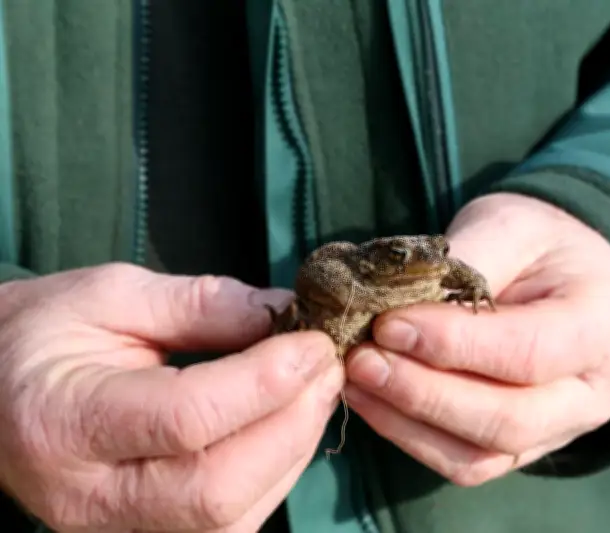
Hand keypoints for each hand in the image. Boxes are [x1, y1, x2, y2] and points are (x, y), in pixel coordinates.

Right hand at [0, 264, 341, 531]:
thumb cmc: (43, 334)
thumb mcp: (111, 294)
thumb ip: (201, 303)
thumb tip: (284, 312)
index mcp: (65, 422)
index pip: (184, 419)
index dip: (266, 381)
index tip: (314, 342)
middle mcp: (88, 497)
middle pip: (218, 488)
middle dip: (292, 422)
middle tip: (327, 364)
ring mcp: (116, 530)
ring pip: (233, 517)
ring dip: (294, 449)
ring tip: (315, 388)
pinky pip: (232, 524)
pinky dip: (276, 473)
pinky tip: (287, 425)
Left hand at [344, 192, 609, 485]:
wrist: (563, 275)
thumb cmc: (539, 244)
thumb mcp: (512, 225)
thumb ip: (468, 261)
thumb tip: (395, 304)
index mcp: (602, 326)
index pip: (528, 353)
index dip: (454, 345)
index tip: (388, 325)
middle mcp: (590, 393)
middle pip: (507, 419)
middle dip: (423, 393)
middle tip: (361, 359)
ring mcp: (557, 429)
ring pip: (481, 454)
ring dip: (407, 421)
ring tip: (354, 378)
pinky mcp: (520, 447)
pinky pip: (464, 463)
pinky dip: (410, 437)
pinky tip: (371, 399)